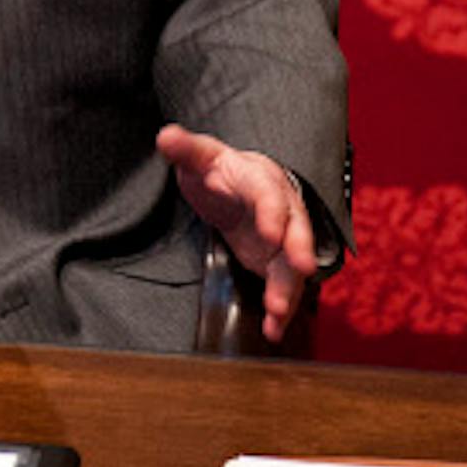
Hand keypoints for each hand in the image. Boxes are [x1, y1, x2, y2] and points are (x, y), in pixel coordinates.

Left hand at [156, 123, 318, 343]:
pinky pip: (283, 285)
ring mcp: (283, 238)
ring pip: (291, 263)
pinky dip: (280, 309)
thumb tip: (165, 136)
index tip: (271, 232)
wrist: (235, 185)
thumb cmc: (219, 169)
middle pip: (296, 228)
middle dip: (298, 249)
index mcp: (261, 179)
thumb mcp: (200, 156)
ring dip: (288, 288)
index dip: (272, 212)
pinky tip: (273, 330)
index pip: (269, 194)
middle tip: (301, 269)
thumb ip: (184, 149)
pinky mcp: (277, 262)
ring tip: (278, 311)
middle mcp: (282, 209)